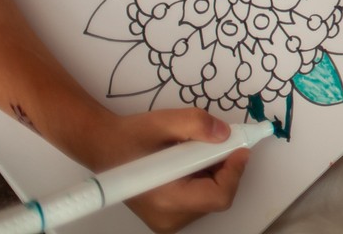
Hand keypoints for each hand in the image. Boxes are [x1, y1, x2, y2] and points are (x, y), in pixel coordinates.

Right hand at [80, 108, 248, 232]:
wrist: (103, 147)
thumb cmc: (130, 136)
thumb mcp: (163, 121)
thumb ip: (196, 124)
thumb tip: (225, 134)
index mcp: (166, 199)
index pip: (218, 196)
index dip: (234, 171)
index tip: (239, 147)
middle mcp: (168, 217)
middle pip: (217, 196)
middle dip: (224, 167)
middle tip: (218, 142)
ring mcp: (167, 220)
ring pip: (210, 197)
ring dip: (214, 172)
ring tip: (195, 151)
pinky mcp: (167, 216)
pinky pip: (199, 199)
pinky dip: (203, 178)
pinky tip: (189, 161)